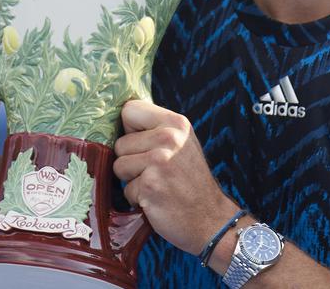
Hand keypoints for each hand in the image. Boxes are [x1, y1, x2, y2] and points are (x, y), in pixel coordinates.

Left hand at [114, 99, 238, 254]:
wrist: (211, 219)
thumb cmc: (190, 182)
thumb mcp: (182, 143)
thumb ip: (156, 129)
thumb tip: (119, 118)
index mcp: (175, 123)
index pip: (129, 110)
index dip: (130, 130)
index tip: (143, 145)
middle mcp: (169, 138)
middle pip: (120, 142)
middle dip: (131, 160)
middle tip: (156, 172)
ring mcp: (159, 162)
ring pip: (118, 165)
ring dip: (132, 180)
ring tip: (156, 184)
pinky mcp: (150, 185)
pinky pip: (125, 190)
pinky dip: (137, 199)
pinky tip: (157, 199)